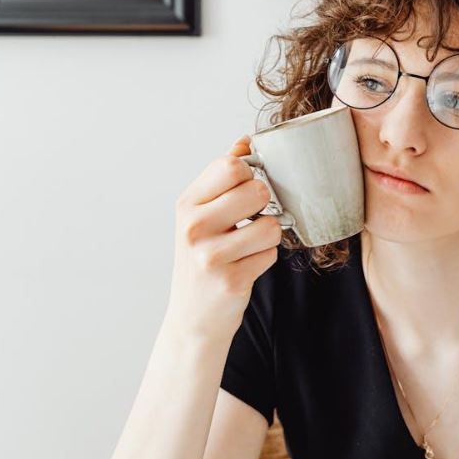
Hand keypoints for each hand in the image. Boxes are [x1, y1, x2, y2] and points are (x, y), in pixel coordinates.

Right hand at [163, 135, 281, 342]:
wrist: (192, 318)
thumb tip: (245, 140)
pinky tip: (245, 266)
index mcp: (187, 204)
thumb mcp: (202, 214)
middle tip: (249, 220)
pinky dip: (265, 259)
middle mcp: (193, 226)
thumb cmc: (203, 258)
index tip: (245, 190)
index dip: (250, 175)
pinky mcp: (231, 280)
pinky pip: (271, 254)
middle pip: (257, 190)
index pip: (231, 165)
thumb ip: (222, 177)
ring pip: (271, 225)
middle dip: (264, 205)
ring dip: (268, 236)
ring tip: (248, 246)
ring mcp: (210, 255)